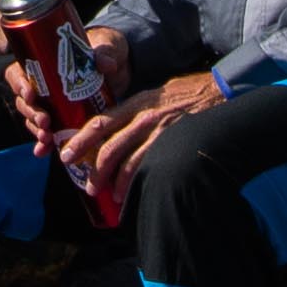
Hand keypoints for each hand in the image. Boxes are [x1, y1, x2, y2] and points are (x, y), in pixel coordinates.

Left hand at [50, 72, 213, 203]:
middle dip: (93, 168)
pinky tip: (128, 192)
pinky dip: (134, 182)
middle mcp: (144, 116)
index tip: (66, 154)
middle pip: (109, 145)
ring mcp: (160, 131)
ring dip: (113, 181)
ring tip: (107, 193)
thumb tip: (113, 132)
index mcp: (136, 103)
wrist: (219, 92)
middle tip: (87, 184)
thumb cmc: (186, 96)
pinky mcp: (173, 143)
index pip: (101, 122)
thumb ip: (134, 112)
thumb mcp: (155, 96)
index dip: (81, 139)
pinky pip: (148, 166)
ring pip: (127, 160)